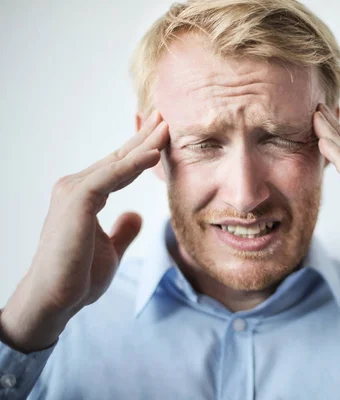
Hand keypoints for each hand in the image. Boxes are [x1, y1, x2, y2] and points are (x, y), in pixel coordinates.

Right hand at [0, 111, 168, 352]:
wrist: (55, 301)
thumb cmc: (78, 277)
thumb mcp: (110, 250)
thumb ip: (122, 230)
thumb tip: (136, 214)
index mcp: (85, 196)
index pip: (118, 167)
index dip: (140, 149)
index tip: (163, 133)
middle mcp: (77, 187)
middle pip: (118, 158)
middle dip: (144, 136)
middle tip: (165, 115)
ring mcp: (74, 191)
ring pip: (116, 162)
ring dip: (143, 144)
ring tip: (166, 126)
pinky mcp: (76, 200)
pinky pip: (111, 177)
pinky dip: (133, 165)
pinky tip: (153, 153)